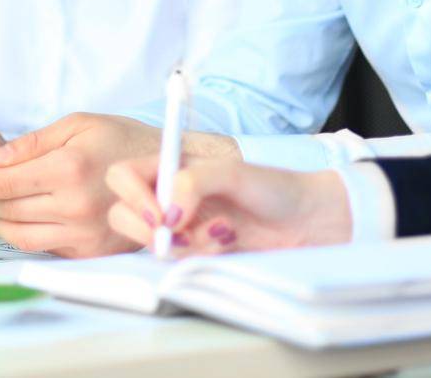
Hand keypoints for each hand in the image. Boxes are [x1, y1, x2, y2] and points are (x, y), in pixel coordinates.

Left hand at [0, 113, 238, 257]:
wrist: (172, 170)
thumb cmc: (124, 139)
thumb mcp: (79, 124)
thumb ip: (32, 143)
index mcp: (67, 168)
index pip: (3, 183)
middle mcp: (74, 205)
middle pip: (6, 210)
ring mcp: (83, 232)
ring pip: (20, 235)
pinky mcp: (91, 250)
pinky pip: (45, 246)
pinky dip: (26, 234)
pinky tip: (20, 219)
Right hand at [104, 157, 351, 255]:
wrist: (307, 224)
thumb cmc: (274, 188)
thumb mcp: (234, 173)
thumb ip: (194, 182)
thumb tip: (167, 215)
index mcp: (172, 167)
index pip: (123, 176)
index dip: (132, 195)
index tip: (161, 214)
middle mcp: (169, 197)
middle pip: (123, 214)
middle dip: (148, 228)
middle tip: (178, 233)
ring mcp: (180, 228)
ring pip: (152, 243)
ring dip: (184, 243)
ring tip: (222, 232)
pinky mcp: (194, 253)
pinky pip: (177, 263)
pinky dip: (200, 256)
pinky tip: (228, 244)